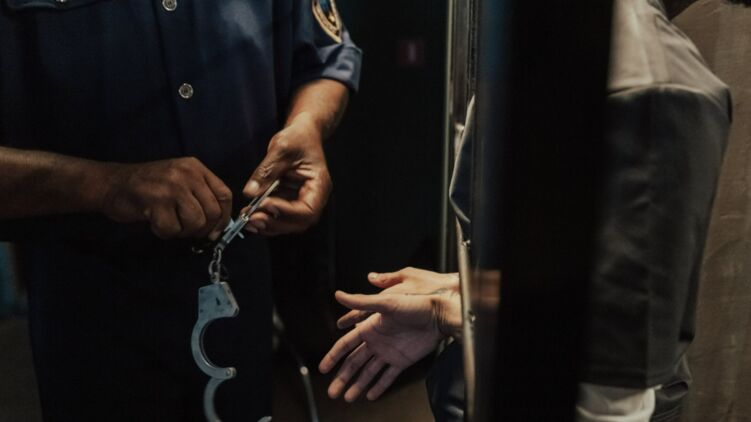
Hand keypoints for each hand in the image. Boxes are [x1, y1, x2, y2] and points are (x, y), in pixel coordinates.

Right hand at [101, 157, 231, 239]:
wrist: (111, 183)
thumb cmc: (148, 187)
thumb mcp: (179, 181)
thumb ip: (200, 197)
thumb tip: (217, 229)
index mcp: (195, 167)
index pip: (224, 195)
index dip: (224, 218)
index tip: (215, 231)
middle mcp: (187, 174)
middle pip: (213, 212)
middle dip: (202, 229)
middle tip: (185, 229)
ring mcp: (172, 186)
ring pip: (196, 223)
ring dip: (183, 231)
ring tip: (169, 223)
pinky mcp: (156, 201)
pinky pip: (172, 229)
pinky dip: (164, 232)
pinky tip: (154, 222)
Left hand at [242, 113, 331, 235]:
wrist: (302, 134)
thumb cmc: (298, 138)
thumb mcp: (282, 148)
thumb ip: (266, 171)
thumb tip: (251, 193)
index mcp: (319, 185)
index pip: (308, 209)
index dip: (287, 212)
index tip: (266, 203)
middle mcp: (314, 198)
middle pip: (299, 222)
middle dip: (275, 223)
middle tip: (253, 218)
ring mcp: (301, 201)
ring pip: (289, 224)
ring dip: (268, 225)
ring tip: (248, 220)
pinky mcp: (290, 202)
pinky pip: (280, 217)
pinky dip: (266, 220)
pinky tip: (250, 217)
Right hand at [319, 268, 460, 401]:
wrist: (439, 314)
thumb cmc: (415, 303)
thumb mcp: (386, 303)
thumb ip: (361, 301)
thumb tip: (338, 294)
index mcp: (370, 327)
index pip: (346, 345)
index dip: (333, 356)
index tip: (323, 368)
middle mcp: (377, 341)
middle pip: (354, 363)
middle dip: (342, 377)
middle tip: (331, 392)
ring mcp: (389, 352)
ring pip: (368, 373)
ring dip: (357, 385)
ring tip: (347, 398)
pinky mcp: (402, 360)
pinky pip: (387, 376)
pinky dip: (378, 386)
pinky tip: (370, 396)